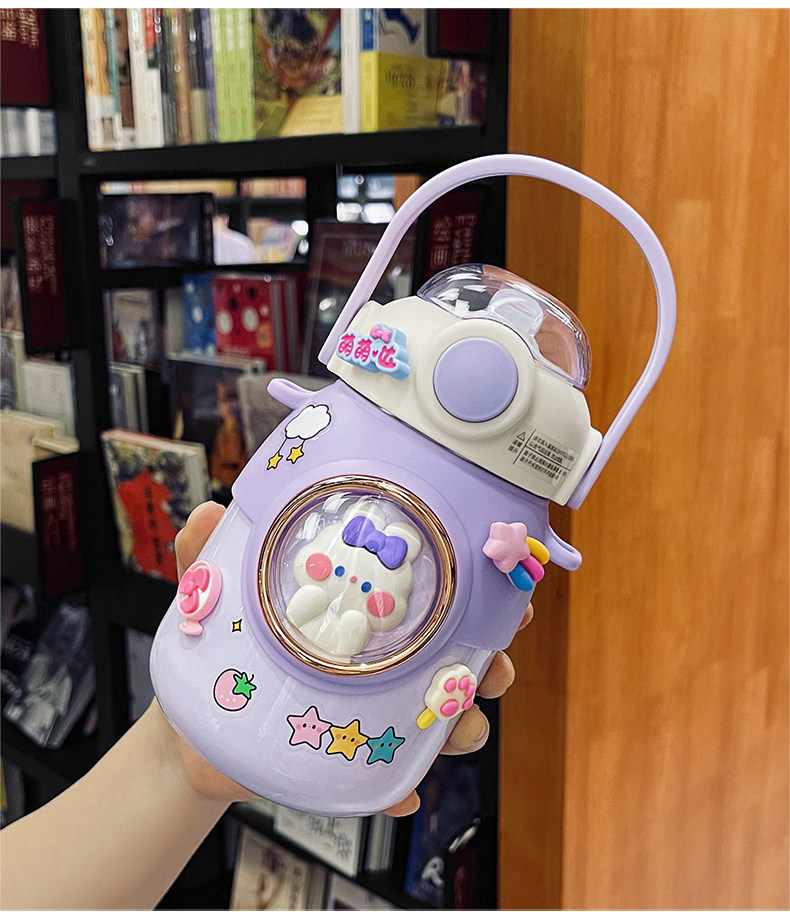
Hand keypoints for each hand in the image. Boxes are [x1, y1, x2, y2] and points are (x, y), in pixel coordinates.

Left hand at [164, 501, 532, 815]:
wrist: (189, 727)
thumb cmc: (219, 647)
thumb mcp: (213, 592)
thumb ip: (206, 552)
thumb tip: (206, 511)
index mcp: (362, 615)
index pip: (431, 597)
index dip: (479, 594)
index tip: (510, 589)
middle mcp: (380, 662)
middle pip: (455, 659)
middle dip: (490, 662)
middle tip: (494, 667)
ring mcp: (372, 714)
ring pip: (438, 719)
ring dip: (464, 726)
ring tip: (460, 727)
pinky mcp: (350, 762)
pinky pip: (387, 780)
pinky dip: (399, 790)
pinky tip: (401, 796)